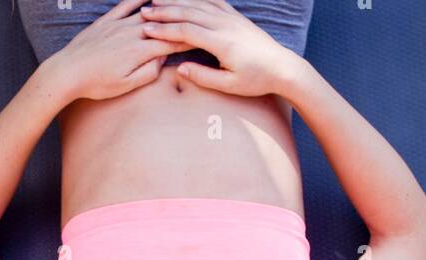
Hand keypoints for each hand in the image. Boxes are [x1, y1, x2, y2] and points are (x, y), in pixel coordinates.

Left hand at [47, 0, 187, 101]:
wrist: (68, 72)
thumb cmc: (97, 84)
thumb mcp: (127, 85)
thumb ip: (148, 72)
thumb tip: (162, 59)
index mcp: (139, 51)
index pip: (170, 43)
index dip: (187, 40)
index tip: (201, 39)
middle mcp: (132, 33)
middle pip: (162, 26)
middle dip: (180, 24)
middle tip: (196, 20)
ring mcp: (118, 24)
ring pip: (146, 12)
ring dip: (164, 9)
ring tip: (178, 5)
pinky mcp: (106, 21)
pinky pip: (125, 5)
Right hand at [139, 0, 303, 96]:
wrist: (282, 67)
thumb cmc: (256, 80)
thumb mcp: (229, 85)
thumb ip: (203, 76)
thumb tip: (180, 68)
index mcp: (221, 42)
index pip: (186, 31)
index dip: (165, 30)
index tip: (147, 30)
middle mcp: (225, 25)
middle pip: (188, 13)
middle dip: (164, 12)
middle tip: (144, 13)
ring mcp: (230, 17)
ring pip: (197, 4)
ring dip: (176, 2)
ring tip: (156, 1)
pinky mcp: (235, 15)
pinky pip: (212, 0)